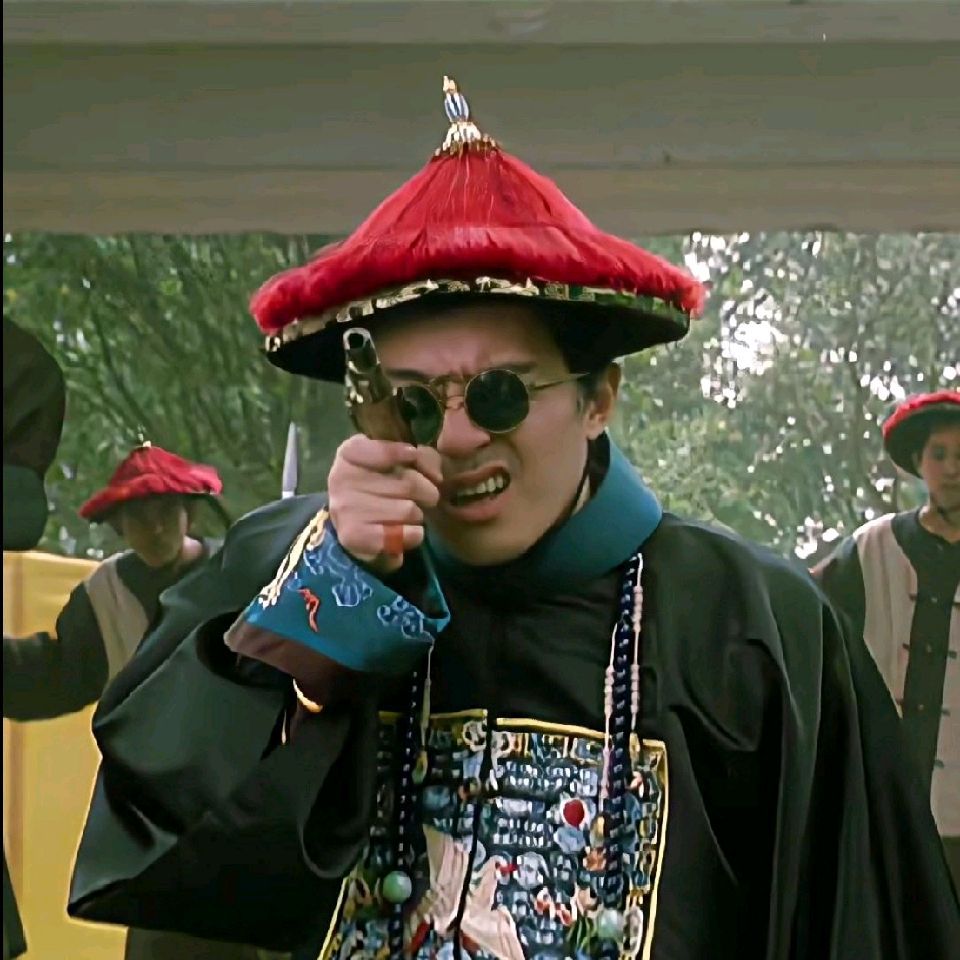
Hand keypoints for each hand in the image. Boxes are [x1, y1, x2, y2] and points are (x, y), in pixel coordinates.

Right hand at [327, 435, 441, 573]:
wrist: (354, 525)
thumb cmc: (380, 485)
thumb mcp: (397, 461)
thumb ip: (422, 457)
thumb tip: (436, 476)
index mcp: (350, 453)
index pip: (386, 451)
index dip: (406, 455)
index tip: (412, 457)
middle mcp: (342, 479)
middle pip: (408, 484)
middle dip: (425, 492)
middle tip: (419, 496)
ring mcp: (347, 509)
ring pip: (409, 510)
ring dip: (417, 514)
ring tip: (406, 513)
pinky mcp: (355, 536)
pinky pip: (407, 534)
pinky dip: (414, 534)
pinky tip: (402, 531)